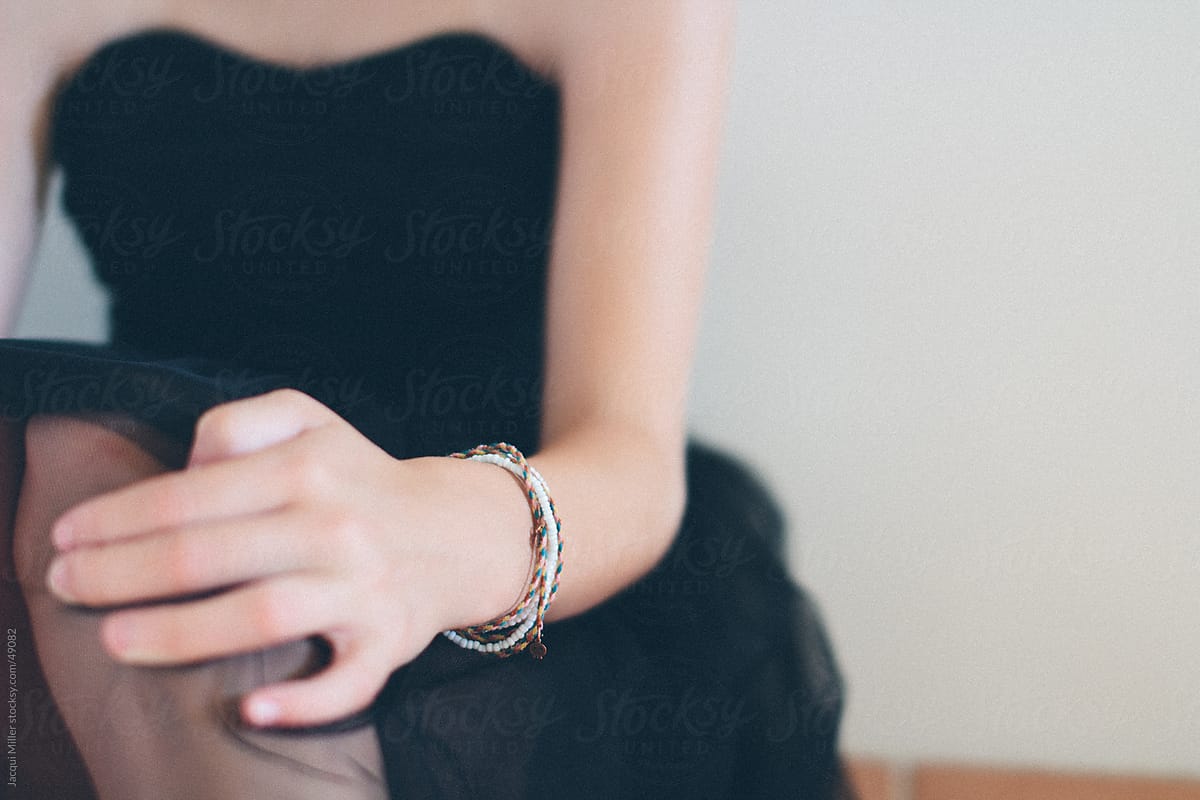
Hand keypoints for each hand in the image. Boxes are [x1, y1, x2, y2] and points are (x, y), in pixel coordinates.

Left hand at [43, 389, 529, 726]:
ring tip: (118, 640)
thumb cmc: (361, 478)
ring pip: (261, 615)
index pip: (188, 494)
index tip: (66, 538)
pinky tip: (254, 708)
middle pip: (207, 554)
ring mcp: (364, 586)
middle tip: (65, 589)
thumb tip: (183, 464)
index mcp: (306, 465)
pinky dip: (304, 701)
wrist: (458, 529)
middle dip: (118, 574)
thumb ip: (240, 422)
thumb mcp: (310, 419)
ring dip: (180, 633)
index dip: (114, 518)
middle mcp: (335, 523)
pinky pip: (348, 680)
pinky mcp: (391, 639)